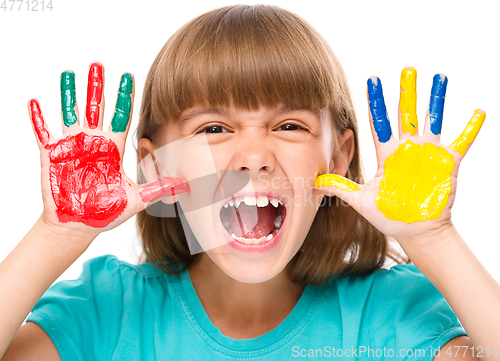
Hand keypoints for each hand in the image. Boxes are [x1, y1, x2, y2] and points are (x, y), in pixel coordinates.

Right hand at [29, 62, 188, 236]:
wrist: (79, 225)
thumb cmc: (106, 211)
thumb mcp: (136, 199)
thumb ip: (159, 189)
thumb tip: (187, 186)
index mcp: (112, 149)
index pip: (121, 117)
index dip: (124, 98)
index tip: (129, 77)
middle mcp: (93, 143)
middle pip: (97, 109)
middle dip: (98, 87)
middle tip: (99, 64)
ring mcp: (72, 147)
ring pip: (70, 114)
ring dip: (69, 94)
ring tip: (69, 72)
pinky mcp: (52, 156)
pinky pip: (43, 133)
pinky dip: (38, 119)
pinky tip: (34, 102)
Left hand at [314, 67, 484, 246]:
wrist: (416, 232)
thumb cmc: (390, 216)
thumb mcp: (361, 201)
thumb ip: (340, 188)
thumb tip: (315, 181)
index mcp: (387, 154)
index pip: (380, 122)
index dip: (376, 102)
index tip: (373, 80)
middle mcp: (408, 149)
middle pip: (406, 114)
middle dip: (406, 92)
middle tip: (407, 68)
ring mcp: (429, 154)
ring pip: (433, 120)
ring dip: (436, 99)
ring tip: (439, 77)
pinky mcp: (448, 163)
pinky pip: (462, 141)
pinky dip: (470, 128)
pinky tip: (479, 111)